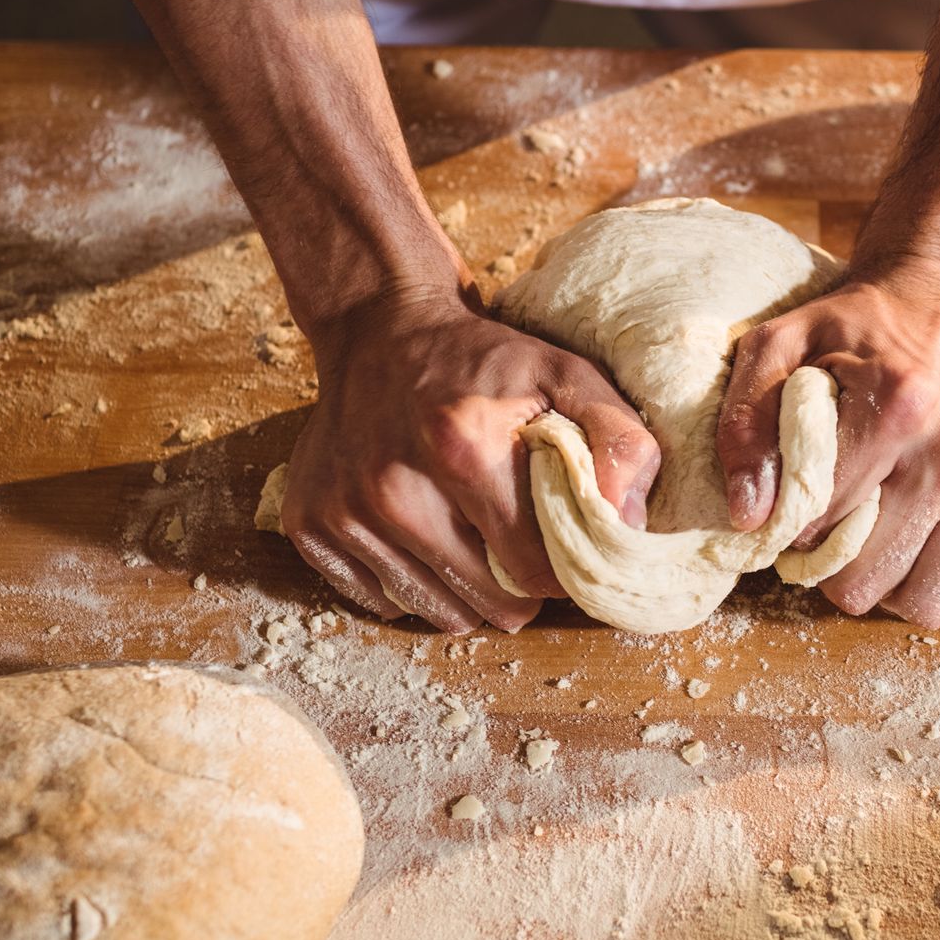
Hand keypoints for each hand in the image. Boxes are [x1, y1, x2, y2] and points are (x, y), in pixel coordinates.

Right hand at [282, 288, 659, 632]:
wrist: (379, 326)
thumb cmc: (483, 361)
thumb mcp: (566, 375)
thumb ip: (619, 439)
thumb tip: (629, 523)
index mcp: (461, 449)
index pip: (532, 572)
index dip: (559, 572)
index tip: (560, 548)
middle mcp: (392, 486)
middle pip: (484, 603)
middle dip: (514, 588)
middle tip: (518, 545)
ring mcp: (344, 509)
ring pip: (434, 612)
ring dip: (464, 592)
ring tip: (472, 539)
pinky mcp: (309, 523)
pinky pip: (379, 601)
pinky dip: (408, 585)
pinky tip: (424, 538)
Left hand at [716, 258, 939, 627]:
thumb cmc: (856, 326)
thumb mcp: (780, 347)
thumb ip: (747, 425)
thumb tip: (752, 516)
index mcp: (898, 407)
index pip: (819, 529)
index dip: (796, 529)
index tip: (804, 504)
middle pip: (871, 582)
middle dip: (841, 568)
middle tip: (844, 529)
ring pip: (934, 603)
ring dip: (901, 588)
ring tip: (892, 542)